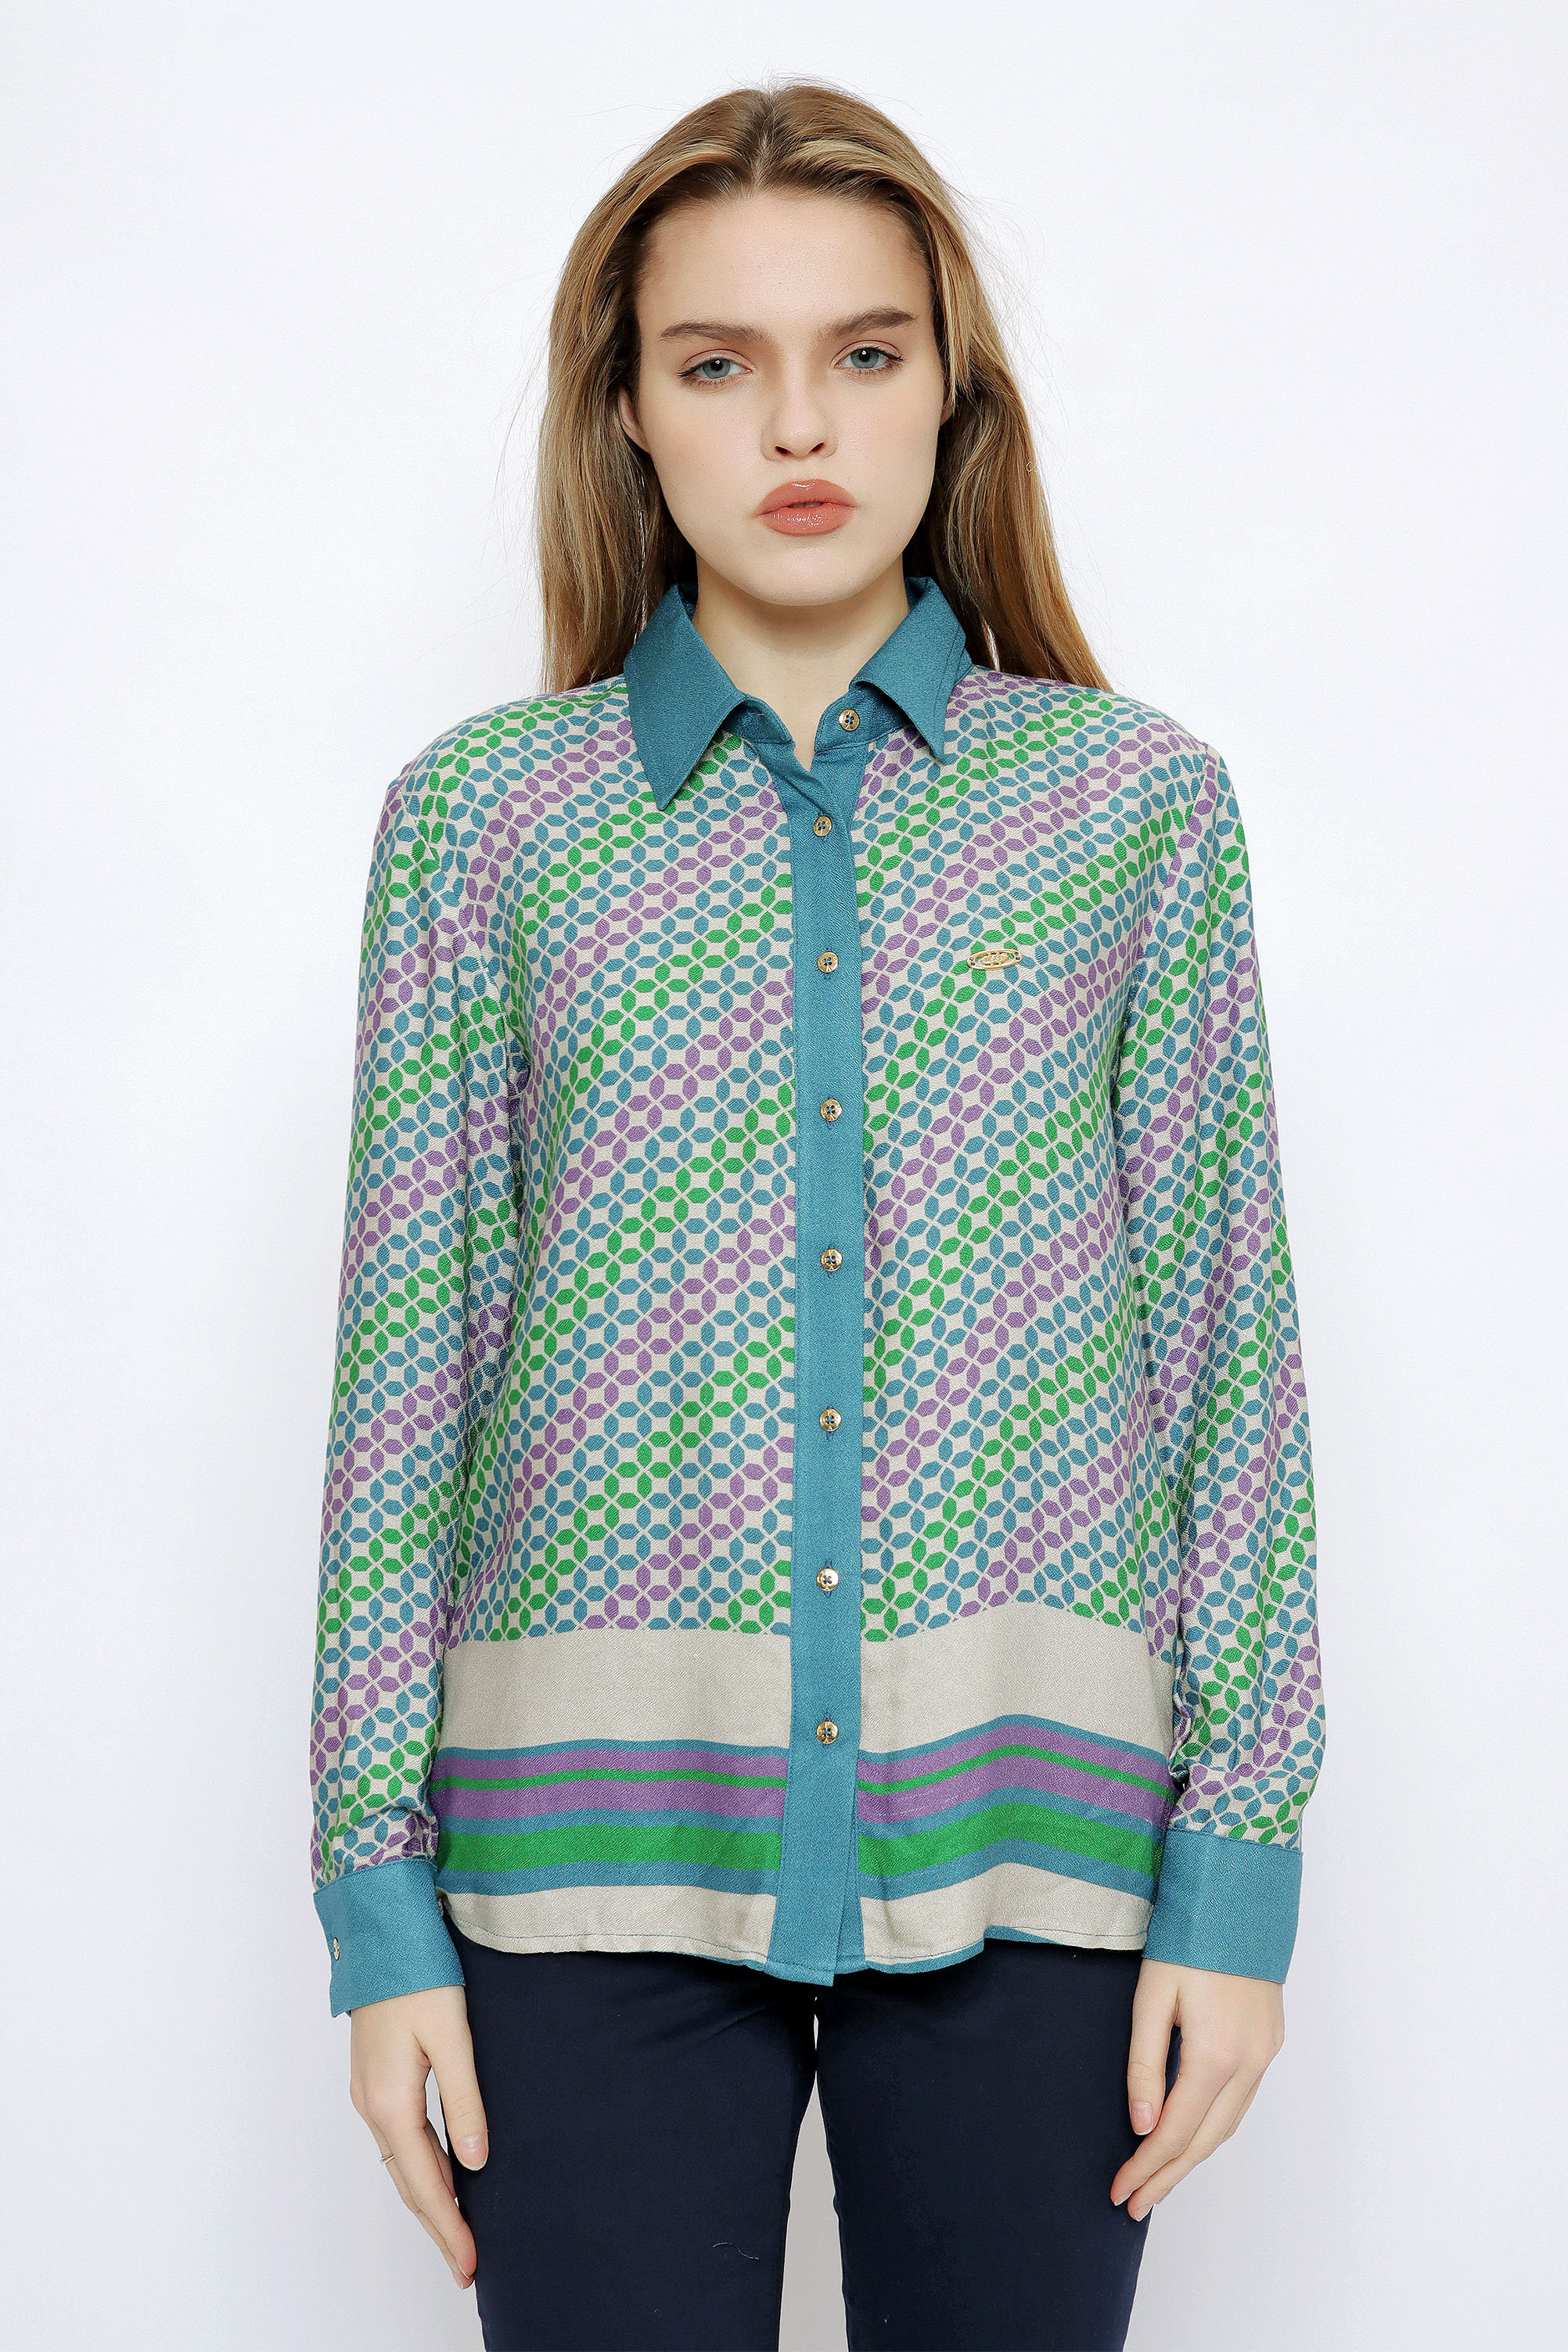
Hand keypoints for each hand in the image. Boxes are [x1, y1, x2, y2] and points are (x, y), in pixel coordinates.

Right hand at [349, 1985, 488, 2288]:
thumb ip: (464, 2102)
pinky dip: (420, 2169)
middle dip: (438, 2227)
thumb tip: (475, 2162)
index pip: (424, 2184)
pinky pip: (398, 2141)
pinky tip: (441, 2175)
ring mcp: (369, 2094)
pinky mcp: (375, 2079)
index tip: (470, 2264)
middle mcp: (372, 2106)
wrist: (380, 1934)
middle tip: (465, 2267)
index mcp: (391, 2102)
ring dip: (429, 2200)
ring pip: (401, 2164)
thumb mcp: (452, 2037)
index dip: (449, 2226)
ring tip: (457, 2234)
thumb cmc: (418, 1975)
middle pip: (408, 2184)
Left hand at [1110, 1958, 1284, 2221]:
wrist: (1240, 1896)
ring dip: (1193, 2156)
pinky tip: (1193, 2134)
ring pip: (1227, 2125)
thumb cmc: (1190, 1939)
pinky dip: (1214, 2126)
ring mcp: (1265, 2055)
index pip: (1175, 2132)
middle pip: (1205, 2141)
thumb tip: (1142, 2125)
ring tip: (1159, 2179)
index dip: (1146, 2167)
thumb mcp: (1152, 1997)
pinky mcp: (1271, 2042)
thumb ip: (1145, 2064)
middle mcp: (1249, 2064)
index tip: (1119, 2192)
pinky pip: (1242, 2101)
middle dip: (1168, 2176)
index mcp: (1215, 2056)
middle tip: (1135, 2203)